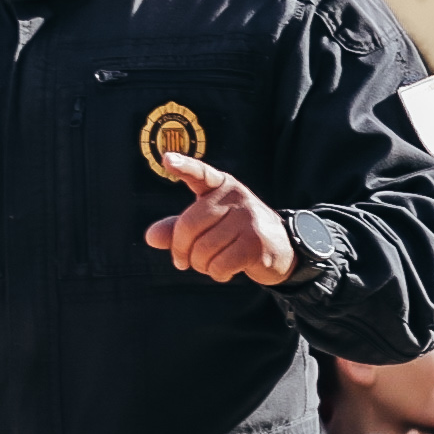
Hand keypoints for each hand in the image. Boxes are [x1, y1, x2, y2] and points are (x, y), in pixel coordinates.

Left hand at [145, 146, 298, 285]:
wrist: (282, 250)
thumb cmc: (237, 235)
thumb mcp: (209, 226)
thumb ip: (178, 229)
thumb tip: (150, 237)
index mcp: (222, 187)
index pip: (200, 174)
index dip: (184, 166)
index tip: (167, 159)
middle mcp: (236, 197)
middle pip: (189, 225)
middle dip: (181, 250)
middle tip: (183, 262)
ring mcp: (248, 219)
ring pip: (203, 250)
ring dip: (201, 266)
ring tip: (210, 265)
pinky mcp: (256, 243)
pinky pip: (220, 265)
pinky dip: (217, 274)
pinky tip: (225, 272)